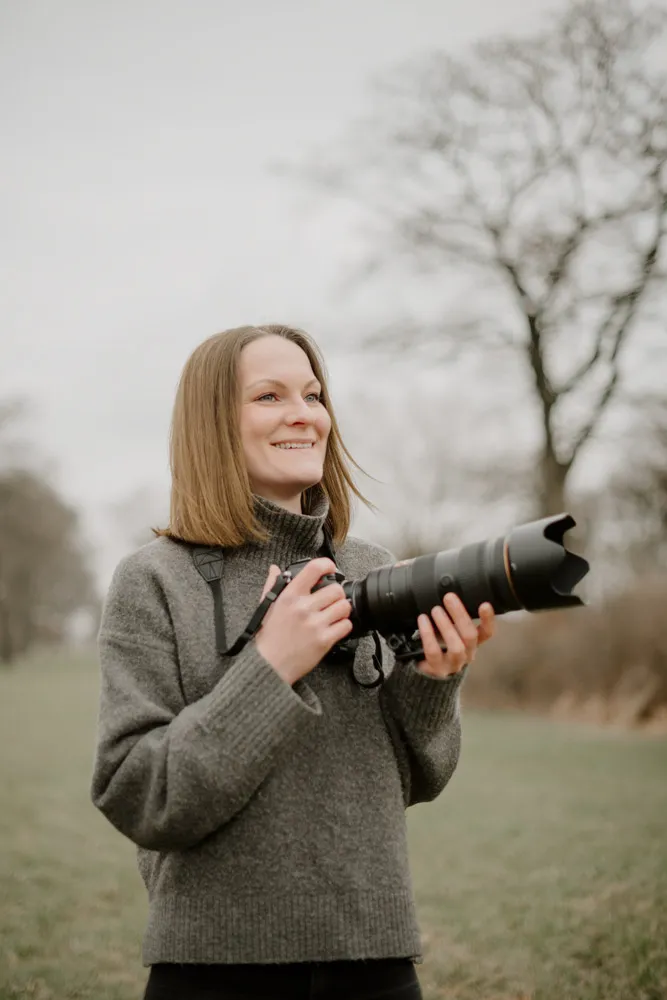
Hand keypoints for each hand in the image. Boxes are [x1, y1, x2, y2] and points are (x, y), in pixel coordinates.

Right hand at [255, 558, 352, 685]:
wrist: (268, 665)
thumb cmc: (268, 636)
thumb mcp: (266, 607)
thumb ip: (272, 585)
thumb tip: (274, 569)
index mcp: (289, 596)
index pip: (314, 569)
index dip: (327, 565)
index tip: (330, 568)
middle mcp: (303, 608)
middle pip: (336, 589)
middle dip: (336, 594)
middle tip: (331, 600)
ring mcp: (315, 625)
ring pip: (344, 607)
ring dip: (342, 609)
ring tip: (334, 614)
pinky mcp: (324, 641)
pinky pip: (346, 626)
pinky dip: (343, 626)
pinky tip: (334, 627)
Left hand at [415, 592, 495, 678]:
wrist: (429, 672)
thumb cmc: (442, 645)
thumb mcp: (452, 632)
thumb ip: (454, 618)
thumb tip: (448, 595)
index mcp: (473, 643)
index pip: (487, 633)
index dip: (488, 620)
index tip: (485, 604)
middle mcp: (467, 654)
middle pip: (470, 636)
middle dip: (460, 615)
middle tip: (449, 597)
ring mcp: (453, 663)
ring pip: (456, 647)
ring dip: (446, 626)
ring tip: (436, 610)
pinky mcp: (437, 668)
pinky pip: (434, 651)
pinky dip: (428, 634)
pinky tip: (423, 620)